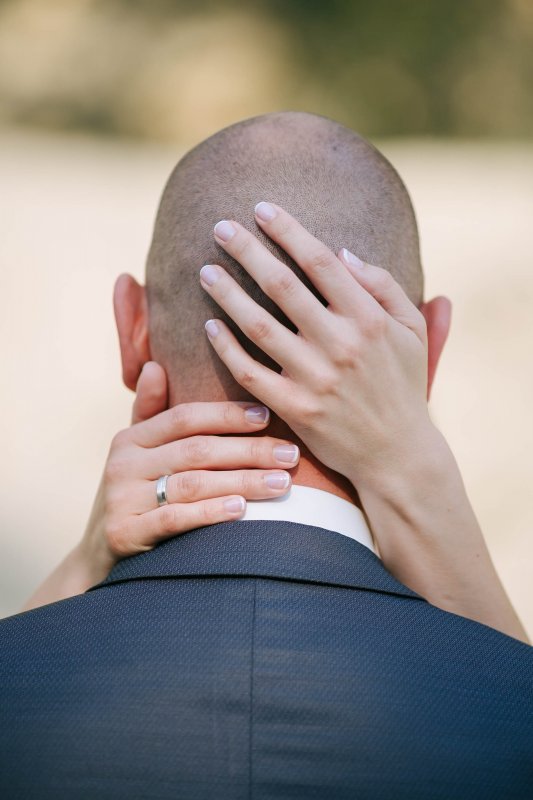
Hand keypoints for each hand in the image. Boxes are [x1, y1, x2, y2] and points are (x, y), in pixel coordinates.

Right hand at [83, 361, 298, 568]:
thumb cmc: (132, 498)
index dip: (228, 415)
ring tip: (281, 482)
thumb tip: (155, 366)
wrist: (97, 557)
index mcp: (130, 439)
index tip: (268, 418)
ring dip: (242, 481)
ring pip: (192, 483)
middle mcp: (123, 464)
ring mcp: (121, 499)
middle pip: (197, 450)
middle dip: (249, 450)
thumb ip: (150, 413)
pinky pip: (174, 519)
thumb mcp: (136, 456)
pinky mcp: (124, 534)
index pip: (186, 417)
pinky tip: (241, 509)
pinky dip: (209, 512)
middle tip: (291, 455)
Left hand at [199, 204, 528, 642]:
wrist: (397, 454)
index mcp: (368, 318)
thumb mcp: (412, 332)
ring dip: (227, 293)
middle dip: (247, 250)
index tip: (261, 208)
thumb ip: (384, 287)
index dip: (288, 230)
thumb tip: (343, 252)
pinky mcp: (294, 407)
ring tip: (206, 271)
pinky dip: (226, 347)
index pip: (320, 262)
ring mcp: (313, 377)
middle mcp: (339, 343)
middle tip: (220, 227)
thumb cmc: (404, 387)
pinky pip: (249, 371)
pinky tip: (209, 325)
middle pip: (281, 285)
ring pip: (257, 325)